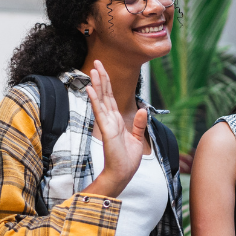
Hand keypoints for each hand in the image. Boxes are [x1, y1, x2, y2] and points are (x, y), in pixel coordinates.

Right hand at [86, 60, 148, 194]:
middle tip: (96, 63)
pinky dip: (95, 99)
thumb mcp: (137, 139)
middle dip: (101, 78)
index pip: (111, 98)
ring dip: (97, 84)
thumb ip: (140, 124)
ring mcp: (107, 123)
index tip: (103, 70)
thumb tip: (144, 110)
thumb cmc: (127, 160)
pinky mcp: (106, 129)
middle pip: (104, 94)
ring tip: (93, 70)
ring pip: (101, 99)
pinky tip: (91, 88)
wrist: (123, 173)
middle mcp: (110, 119)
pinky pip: (99, 111)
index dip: (107, 83)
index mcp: (116, 120)